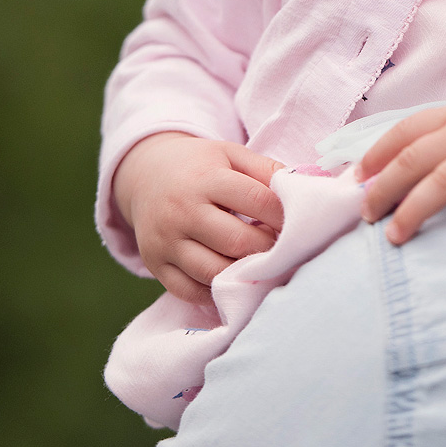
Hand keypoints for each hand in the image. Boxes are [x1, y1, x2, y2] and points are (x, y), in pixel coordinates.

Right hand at [112, 132, 284, 305]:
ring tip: (261, 265)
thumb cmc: (200, 166)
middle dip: (268, 248)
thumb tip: (300, 190)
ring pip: (213, 272)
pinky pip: (190, 291)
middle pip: (237, 242)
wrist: (145, 174)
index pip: (256, 201)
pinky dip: (216, 292)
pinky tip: (234, 280)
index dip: (284, 215)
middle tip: (282, 248)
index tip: (299, 223)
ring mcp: (166, 242)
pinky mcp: (156, 264)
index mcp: (205, 179)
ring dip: (244, 273)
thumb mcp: (231, 154)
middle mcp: (182, 211)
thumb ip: (266, 170)